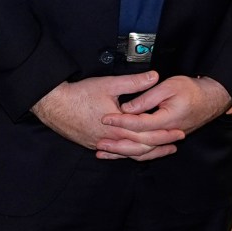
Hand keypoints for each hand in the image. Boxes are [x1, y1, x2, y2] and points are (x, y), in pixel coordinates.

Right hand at [34, 72, 172, 158]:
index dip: (164, 135)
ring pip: (128, 153)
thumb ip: (134, 82)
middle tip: (175, 145)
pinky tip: (133, 153)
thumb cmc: (79, 94)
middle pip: (140, 148)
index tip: (178, 133)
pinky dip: (127, 154)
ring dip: (145, 153)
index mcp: (118, 127)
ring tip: (159, 151)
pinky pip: (115, 153)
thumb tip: (154, 76)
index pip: (147, 135)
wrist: (53, 105)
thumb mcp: (109, 84)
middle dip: (159, 147)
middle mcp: (111, 139)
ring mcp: (101, 144)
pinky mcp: (93, 144)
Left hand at [98, 75, 231, 159]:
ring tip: (103, 152)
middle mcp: (167, 133)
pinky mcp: (165, 140)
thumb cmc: (192, 90)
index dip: (120, 121)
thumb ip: (147, 96)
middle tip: (98, 142)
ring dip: (122, 153)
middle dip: (117, 143)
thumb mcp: (169, 86)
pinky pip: (148, 151)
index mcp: (167, 119)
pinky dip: (132, 153)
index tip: (105, 118)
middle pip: (138, 143)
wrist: (212, 99)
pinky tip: (120, 153)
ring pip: (142, 151)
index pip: (139, 124)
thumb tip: (128, 107)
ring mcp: (167, 139)